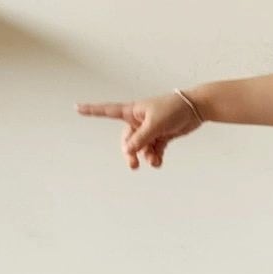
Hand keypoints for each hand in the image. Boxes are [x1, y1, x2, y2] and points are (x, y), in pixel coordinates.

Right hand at [74, 91, 202, 169]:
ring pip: (141, 147)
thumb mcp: (155, 124)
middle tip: (133, 165)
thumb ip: (141, 138)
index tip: (76, 108)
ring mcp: (150, 129)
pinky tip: (158, 162)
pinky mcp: (161, 135)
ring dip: (146, 156)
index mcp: (133, 111)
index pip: (107, 111)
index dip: (92, 110)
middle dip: (130, 152)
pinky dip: (155, 156)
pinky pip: (153, 149)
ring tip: (155, 162)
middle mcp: (139, 120)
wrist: (196, 109)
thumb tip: (127, 150)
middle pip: (127, 140)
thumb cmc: (174, 109)